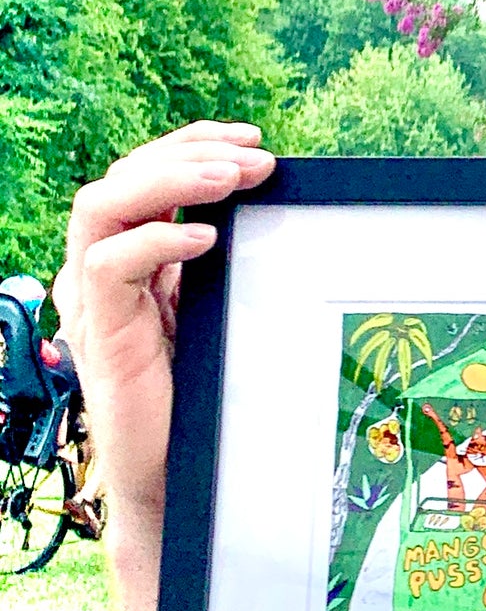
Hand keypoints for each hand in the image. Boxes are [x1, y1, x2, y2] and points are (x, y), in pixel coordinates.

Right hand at [53, 122, 274, 522]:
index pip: (146, 173)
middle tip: (256, 160)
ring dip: (170, 182)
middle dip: (191, 155)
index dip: (195, 145)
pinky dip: (155, 242)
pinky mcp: (97, 332)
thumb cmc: (201, 389)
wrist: (176, 471)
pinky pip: (107, 266)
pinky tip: (206, 239)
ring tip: (229, 179)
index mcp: (130, 255)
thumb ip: (222, 257)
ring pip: (102, 206)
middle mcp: (101, 268)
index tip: (255, 139)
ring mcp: (92, 299)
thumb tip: (269, 198)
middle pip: (121, 178)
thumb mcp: (217, 305)